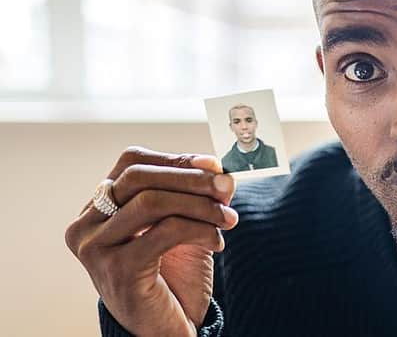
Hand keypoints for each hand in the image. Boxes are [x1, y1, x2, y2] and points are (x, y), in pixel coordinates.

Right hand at [65, 147, 237, 336]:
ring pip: (152, 202)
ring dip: (201, 206)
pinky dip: (200, 230)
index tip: (214, 166)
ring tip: (228, 219)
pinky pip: (166, 231)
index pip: (132, 162)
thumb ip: (195, 195)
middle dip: (191, 178)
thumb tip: (219, 170)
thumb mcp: (183, 224)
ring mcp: (96, 248)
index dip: (175, 159)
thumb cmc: (172, 274)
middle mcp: (86, 224)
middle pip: (138, 177)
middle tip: (227, 188)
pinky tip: (217, 243)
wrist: (166, 328)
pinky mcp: (118, 270)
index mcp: (97, 207)